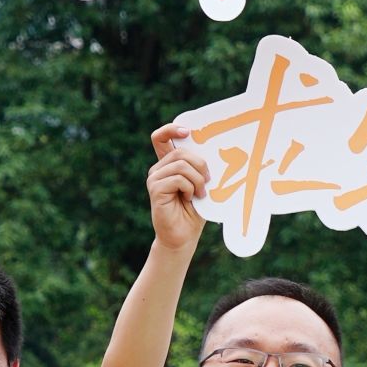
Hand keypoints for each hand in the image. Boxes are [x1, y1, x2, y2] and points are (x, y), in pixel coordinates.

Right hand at [146, 123, 208, 252]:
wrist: (183, 236)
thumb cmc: (194, 211)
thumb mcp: (200, 184)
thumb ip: (199, 167)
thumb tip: (212, 148)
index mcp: (168, 164)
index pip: (161, 138)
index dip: (171, 129)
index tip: (188, 131)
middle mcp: (158, 169)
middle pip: (180, 152)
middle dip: (200, 165)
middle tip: (207, 182)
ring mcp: (154, 178)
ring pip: (181, 165)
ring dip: (197, 179)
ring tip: (199, 193)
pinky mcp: (155, 189)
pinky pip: (178, 179)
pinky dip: (190, 188)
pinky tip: (190, 198)